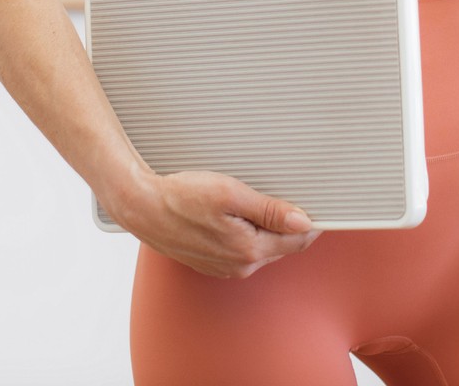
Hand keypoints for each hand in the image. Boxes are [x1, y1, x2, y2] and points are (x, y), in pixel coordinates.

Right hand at [108, 168, 322, 278]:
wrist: (142, 208)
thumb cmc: (181, 197)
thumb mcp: (230, 195)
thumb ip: (270, 210)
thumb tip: (303, 221)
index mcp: (250, 250)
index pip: (299, 240)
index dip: (311, 220)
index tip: (316, 202)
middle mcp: (240, 265)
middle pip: (283, 244)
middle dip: (288, 222)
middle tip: (278, 192)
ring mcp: (226, 267)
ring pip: (263, 247)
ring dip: (266, 227)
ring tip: (249, 200)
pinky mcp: (213, 263)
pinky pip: (243, 249)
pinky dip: (247, 233)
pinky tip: (232, 214)